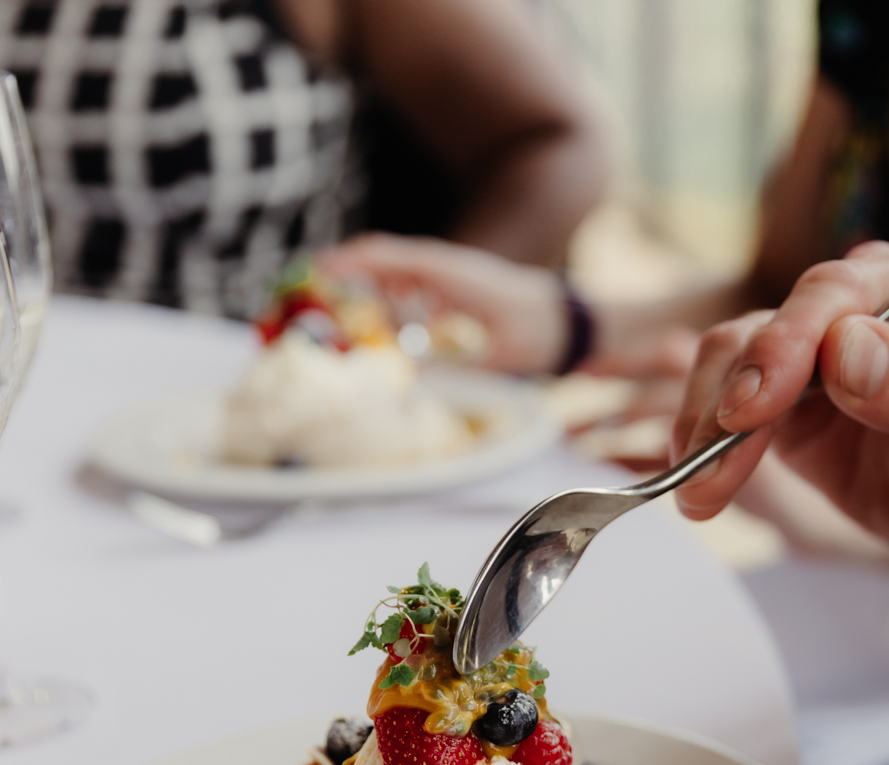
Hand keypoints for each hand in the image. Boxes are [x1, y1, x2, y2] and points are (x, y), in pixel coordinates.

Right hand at [318, 233, 567, 373]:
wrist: (576, 321)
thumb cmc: (540, 333)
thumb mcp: (497, 359)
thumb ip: (452, 372)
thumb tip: (406, 382)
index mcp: (453, 274)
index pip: (392, 257)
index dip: (353, 263)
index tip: (317, 270)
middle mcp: (450, 268)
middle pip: (388, 262)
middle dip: (350, 276)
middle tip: (312, 295)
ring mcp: (455, 276)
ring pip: (401, 276)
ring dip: (373, 292)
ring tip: (344, 319)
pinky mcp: (460, 290)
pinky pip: (418, 288)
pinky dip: (396, 303)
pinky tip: (389, 332)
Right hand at [671, 237, 888, 557]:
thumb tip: (846, 349)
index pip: (847, 291)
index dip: (790, 341)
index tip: (753, 407)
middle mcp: (874, 296)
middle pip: (779, 318)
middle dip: (735, 392)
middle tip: (705, 467)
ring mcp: (823, 340)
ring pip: (737, 353)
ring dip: (706, 422)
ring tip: (699, 494)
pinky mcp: (788, 387)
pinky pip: (728, 397)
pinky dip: (704, 439)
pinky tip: (697, 487)